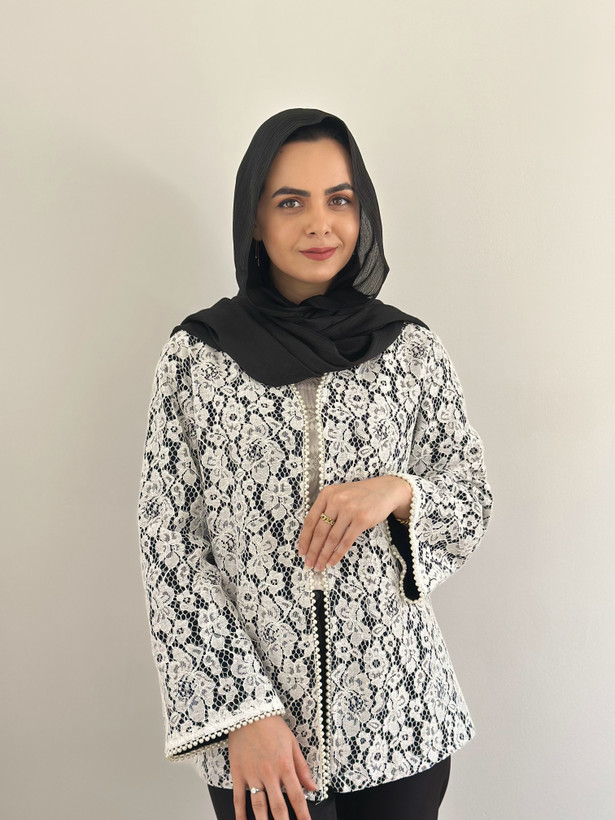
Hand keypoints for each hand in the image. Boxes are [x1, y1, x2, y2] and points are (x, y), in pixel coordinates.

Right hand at [228, 714, 317, 819]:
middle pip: (278, 807)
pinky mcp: (238, 774)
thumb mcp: (292, 743)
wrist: (248, 712)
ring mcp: (252, 775)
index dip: (303, 815)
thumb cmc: (272, 726)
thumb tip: (314, 787)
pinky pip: (238, 799)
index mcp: (285, 766)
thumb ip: (302, 768)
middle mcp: (269, 774)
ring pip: (258, 807)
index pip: (297, 797)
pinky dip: (240, 815)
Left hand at [297, 475, 412, 570]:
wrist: (385, 490)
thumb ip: (326, 510)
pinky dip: (337, 554)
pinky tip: (332, 561)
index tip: (301, 552)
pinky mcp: (362, 520)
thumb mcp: (339, 495)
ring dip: (323, 555)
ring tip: (319, 566)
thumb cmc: (360, 495)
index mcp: (326, 494)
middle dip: (312, 551)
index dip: (304, 538)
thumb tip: (312, 537)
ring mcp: (349, 510)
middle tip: (308, 564)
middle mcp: (336, 500)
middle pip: (319, 531)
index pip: (310, 520)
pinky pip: (346, 541)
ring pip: (332, 538)